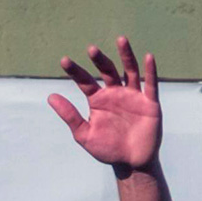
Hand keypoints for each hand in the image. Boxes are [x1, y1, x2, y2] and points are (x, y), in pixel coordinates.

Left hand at [49, 37, 161, 168]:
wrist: (130, 161)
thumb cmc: (106, 148)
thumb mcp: (84, 133)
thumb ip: (69, 115)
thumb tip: (51, 96)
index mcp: (98, 100)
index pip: (85, 81)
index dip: (75, 71)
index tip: (64, 61)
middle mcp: (115, 94)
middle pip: (107, 71)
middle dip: (99, 60)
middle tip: (91, 49)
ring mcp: (133, 96)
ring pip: (129, 71)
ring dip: (126, 56)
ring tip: (120, 39)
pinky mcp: (149, 103)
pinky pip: (150, 85)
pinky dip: (150, 71)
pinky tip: (148, 57)